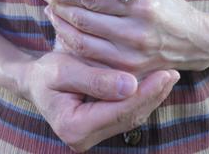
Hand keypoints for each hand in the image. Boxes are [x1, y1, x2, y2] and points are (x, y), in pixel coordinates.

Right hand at [19, 52, 179, 151]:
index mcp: (73, 127)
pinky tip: (156, 84)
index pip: (118, 110)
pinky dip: (143, 98)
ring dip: (153, 97)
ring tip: (169, 76)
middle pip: (129, 116)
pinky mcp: (101, 128)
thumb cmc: (45, 73)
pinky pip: (127, 114)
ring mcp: (93, 136)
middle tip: (173, 72)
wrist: (35, 82)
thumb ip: (96, 79)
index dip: (144, 92)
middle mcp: (84, 138)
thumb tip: (132, 85)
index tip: (164, 73)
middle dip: (154, 94)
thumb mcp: (64, 70)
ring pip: (132, 117)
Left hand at [37, 0, 208, 77]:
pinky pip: (92, 60)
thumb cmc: (169, 6)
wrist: (195, 41)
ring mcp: (131, 55)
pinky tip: (66, 33)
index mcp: (140, 5)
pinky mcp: (129, 71)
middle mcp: (135, 32)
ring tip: (52, 14)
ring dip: (62, 27)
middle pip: (83, 20)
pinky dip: (74, 46)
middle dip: (59, 7)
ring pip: (82, 43)